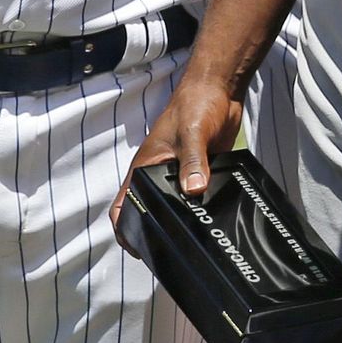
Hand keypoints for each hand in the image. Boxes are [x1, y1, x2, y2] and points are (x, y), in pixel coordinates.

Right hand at [113, 74, 241, 245]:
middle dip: (154, 231)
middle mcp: (158, 173)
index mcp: (145, 166)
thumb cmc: (195, 104)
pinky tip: (211, 221)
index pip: (124, 203)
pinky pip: (194, 197)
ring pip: (174, 205)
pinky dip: (199, 209)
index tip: (136, 248)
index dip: (124, 228)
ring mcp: (178, 174)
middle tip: (168, 253)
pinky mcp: (199, 172)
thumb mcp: (191, 134)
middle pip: (149, 209)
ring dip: (179, 220)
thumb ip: (192, 162)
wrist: (217, 89)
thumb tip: (193, 190)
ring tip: (190, 242)